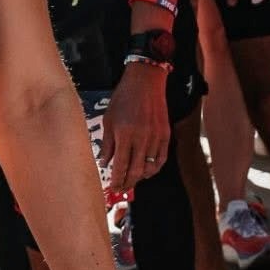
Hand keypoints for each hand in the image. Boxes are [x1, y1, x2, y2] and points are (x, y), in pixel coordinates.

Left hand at [102, 63, 170, 189]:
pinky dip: (155, 169)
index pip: (120, 166)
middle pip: (135, 171)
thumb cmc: (124, 98)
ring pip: (149, 168)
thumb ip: (107, 144)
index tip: (112, 187)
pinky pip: (162, 158)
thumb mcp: (108, 120)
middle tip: (121, 187)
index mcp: (124, 135)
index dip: (116, 180)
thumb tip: (104, 163)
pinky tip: (147, 172)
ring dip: (140, 178)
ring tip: (132, 180)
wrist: (145, 81)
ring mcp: (155, 137)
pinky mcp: (165, 134)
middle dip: (127, 183)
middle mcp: (141, 138)